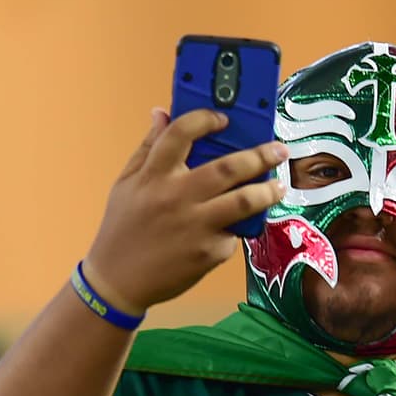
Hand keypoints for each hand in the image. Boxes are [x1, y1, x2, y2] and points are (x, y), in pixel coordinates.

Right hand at [83, 108, 286, 312]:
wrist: (117, 281)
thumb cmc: (122, 229)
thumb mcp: (126, 183)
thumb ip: (148, 147)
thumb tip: (161, 113)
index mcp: (153, 176)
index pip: (180, 133)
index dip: (205, 119)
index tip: (224, 118)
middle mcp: (175, 198)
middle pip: (227, 168)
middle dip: (259, 155)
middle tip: (278, 150)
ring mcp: (194, 226)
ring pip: (243, 202)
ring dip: (267, 191)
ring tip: (279, 185)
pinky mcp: (207, 252)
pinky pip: (233, 233)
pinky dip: (240, 227)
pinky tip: (242, 224)